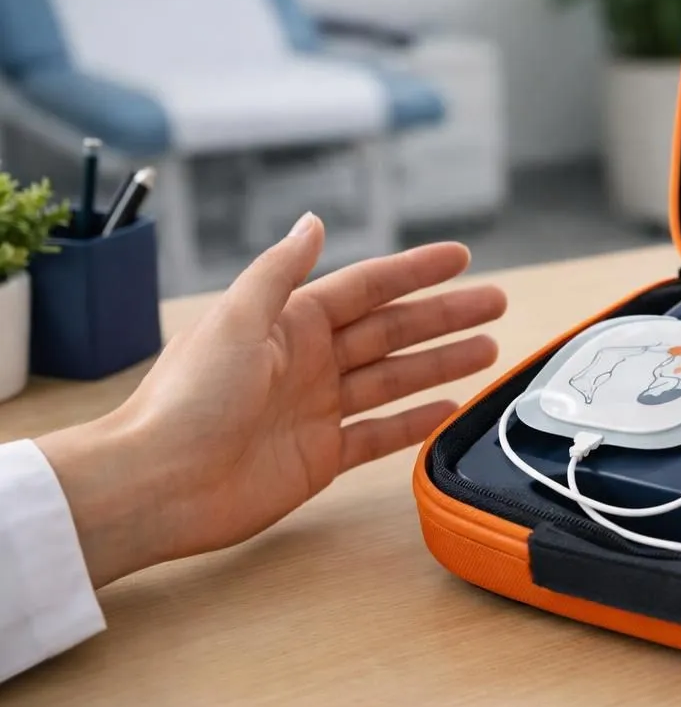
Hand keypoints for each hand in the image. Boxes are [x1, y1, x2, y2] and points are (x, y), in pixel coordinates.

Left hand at [39, 213, 506, 586]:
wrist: (159, 484)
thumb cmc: (187, 399)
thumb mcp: (236, 320)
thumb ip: (281, 272)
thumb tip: (314, 222)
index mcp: (288, 323)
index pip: (367, 287)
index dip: (415, 272)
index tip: (460, 257)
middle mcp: (308, 362)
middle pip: (392, 331)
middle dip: (445, 316)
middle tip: (495, 303)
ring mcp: (316, 410)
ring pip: (394, 379)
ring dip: (441, 363)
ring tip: (489, 350)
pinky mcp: (319, 458)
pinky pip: (379, 434)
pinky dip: (414, 422)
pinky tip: (448, 408)